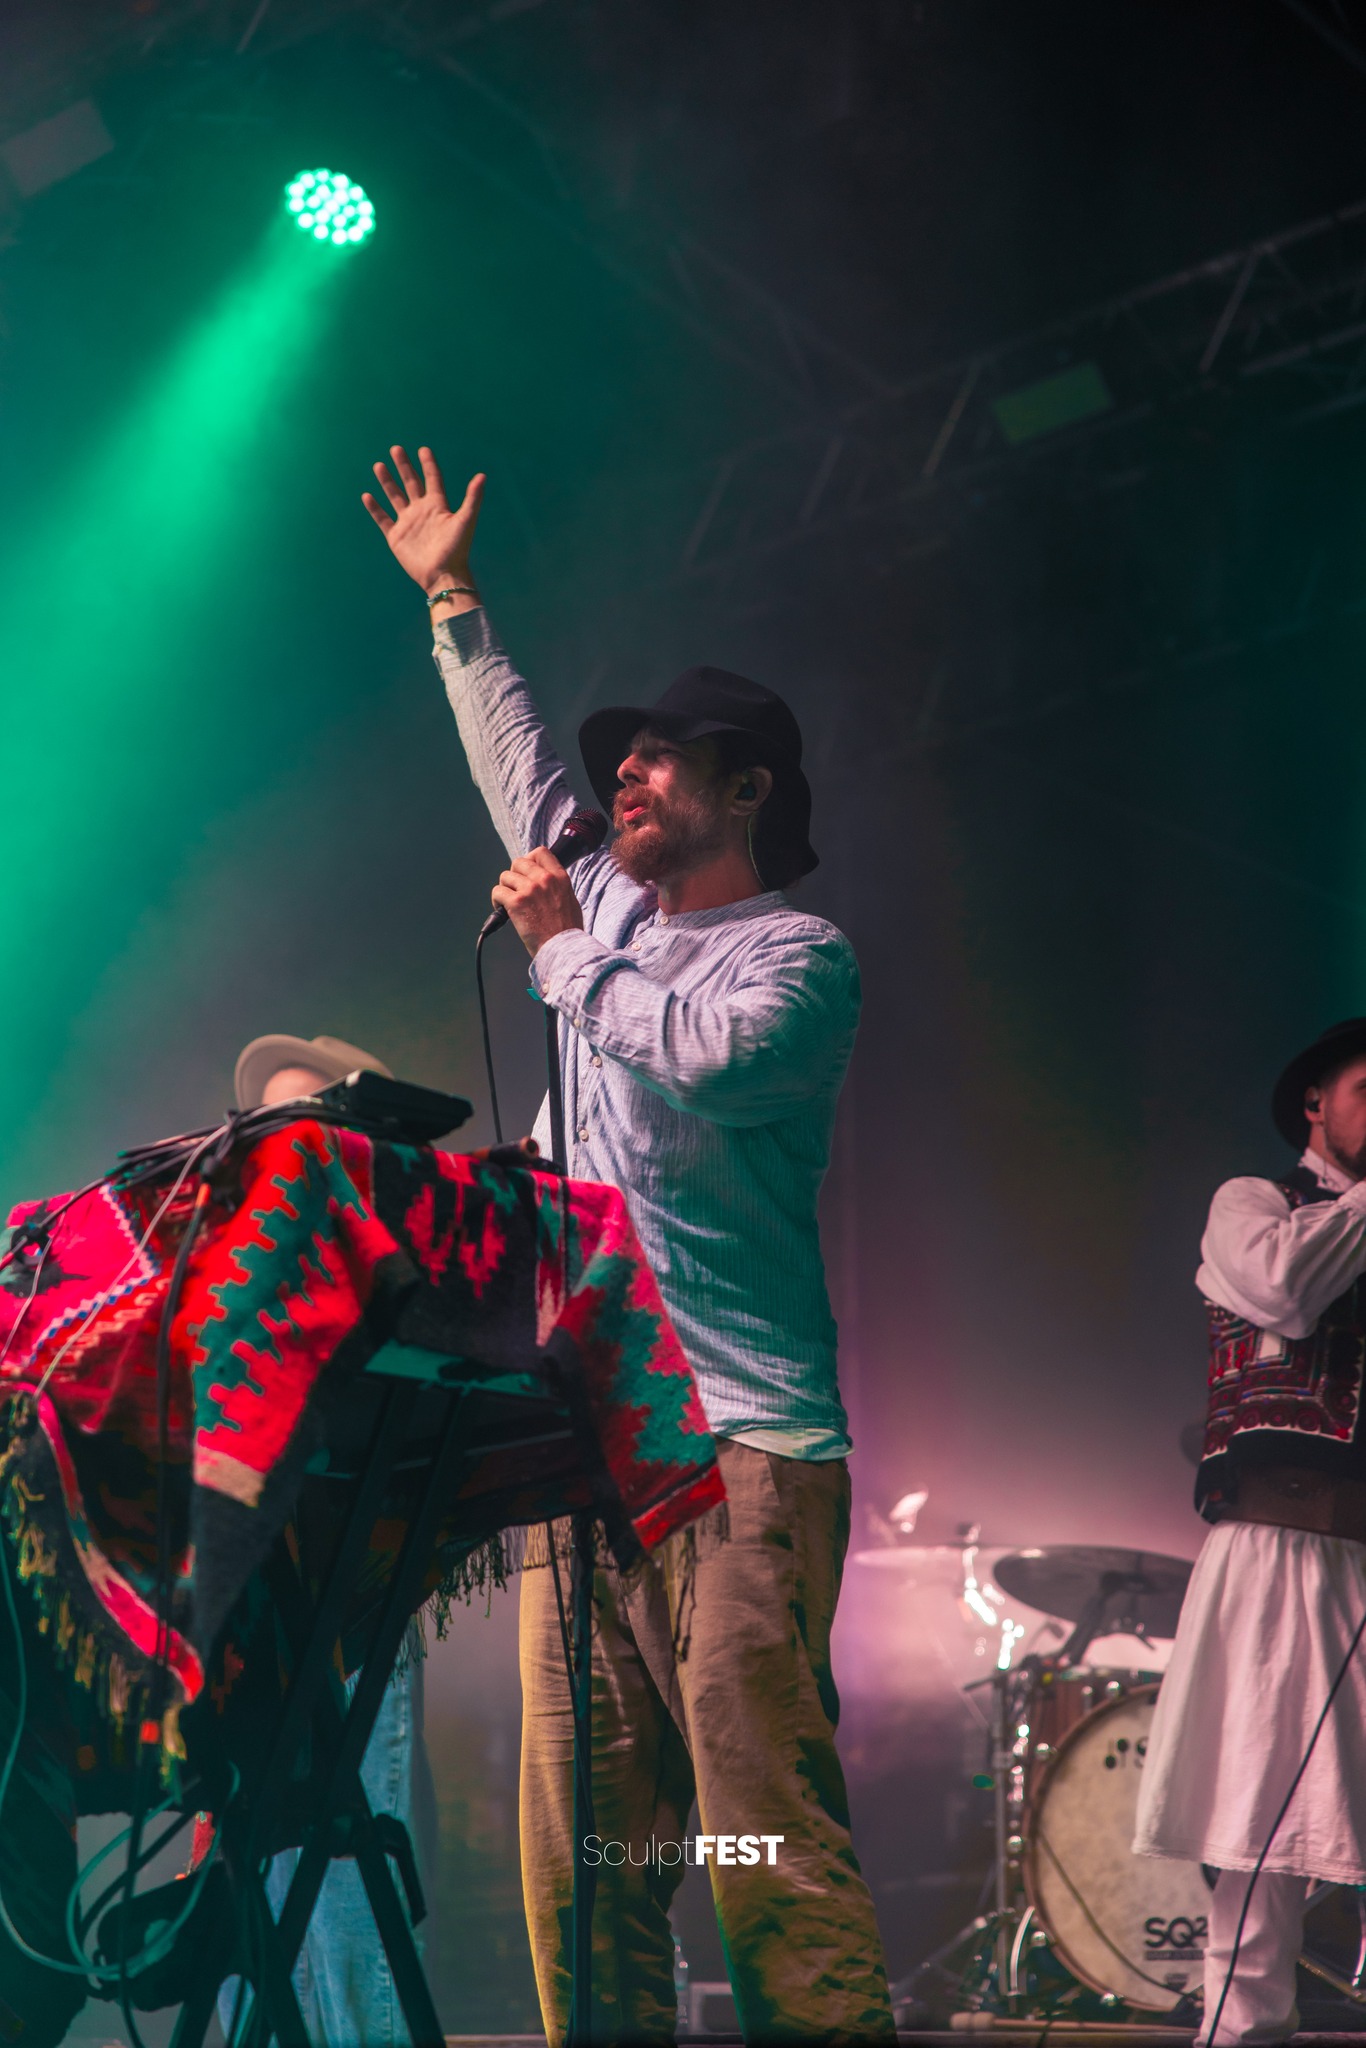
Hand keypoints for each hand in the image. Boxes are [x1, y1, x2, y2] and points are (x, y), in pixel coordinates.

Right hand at [361, 445, 484, 600]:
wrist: (442, 575)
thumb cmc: (457, 549)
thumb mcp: (466, 521)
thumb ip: (472, 498)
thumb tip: (482, 476)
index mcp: (438, 506)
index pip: (432, 479)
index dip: (428, 464)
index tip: (423, 449)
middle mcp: (422, 511)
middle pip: (411, 483)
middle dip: (404, 466)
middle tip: (396, 449)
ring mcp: (408, 523)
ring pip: (395, 497)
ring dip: (387, 482)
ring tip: (379, 465)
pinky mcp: (396, 536)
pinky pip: (382, 519)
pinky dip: (375, 508)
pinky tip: (367, 495)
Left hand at [492, 849, 584, 957]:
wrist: (562, 948)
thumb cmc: (567, 930)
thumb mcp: (570, 900)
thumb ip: (557, 887)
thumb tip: (545, 883)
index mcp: (560, 877)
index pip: (540, 852)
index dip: (529, 859)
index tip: (526, 871)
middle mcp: (545, 879)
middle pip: (518, 862)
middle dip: (514, 875)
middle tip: (515, 889)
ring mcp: (530, 889)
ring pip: (505, 876)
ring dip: (505, 889)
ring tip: (508, 902)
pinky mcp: (516, 902)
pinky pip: (497, 891)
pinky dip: (496, 901)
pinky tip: (503, 910)